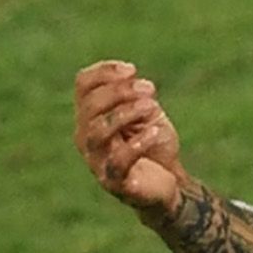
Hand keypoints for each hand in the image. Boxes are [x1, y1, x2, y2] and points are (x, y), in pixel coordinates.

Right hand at [73, 60, 186, 215]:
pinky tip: (154, 133)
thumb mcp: (148, 113)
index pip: (83, 85)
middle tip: (149, 88)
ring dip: (125, 114)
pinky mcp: (115, 183)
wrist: (169, 182)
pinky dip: (136, 144)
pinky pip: (117, 162)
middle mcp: (87, 137)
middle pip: (89, 108)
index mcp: (91, 115)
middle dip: (119, 92)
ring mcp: (97, 161)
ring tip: (151, 106)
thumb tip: (130, 77)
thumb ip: (136, 96)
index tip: (132, 69)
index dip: (104, 72)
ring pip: (97, 133)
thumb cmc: (152, 144)